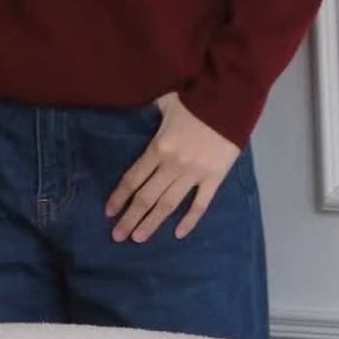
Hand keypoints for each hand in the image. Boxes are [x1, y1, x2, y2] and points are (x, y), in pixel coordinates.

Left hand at [104, 91, 241, 241]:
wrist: (229, 102)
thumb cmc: (194, 99)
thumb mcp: (165, 102)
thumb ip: (150, 112)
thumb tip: (138, 112)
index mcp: (158, 148)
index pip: (133, 179)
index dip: (119, 197)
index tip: (109, 212)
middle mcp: (172, 165)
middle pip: (146, 197)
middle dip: (130, 218)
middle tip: (118, 236)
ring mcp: (194, 174)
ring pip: (168, 205)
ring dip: (151, 223)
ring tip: (138, 239)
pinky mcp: (214, 179)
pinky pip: (200, 204)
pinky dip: (189, 221)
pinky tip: (178, 234)